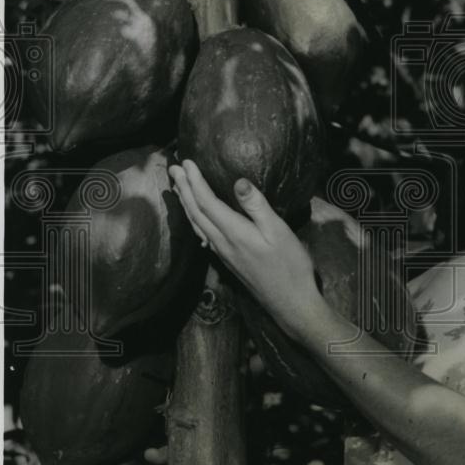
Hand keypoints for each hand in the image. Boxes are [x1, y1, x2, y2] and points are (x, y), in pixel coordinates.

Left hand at [169, 159, 324, 338]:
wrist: (290, 302)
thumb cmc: (290, 265)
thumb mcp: (278, 231)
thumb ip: (257, 206)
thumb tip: (238, 181)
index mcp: (233, 232)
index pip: (206, 202)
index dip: (194, 181)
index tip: (186, 162)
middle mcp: (222, 243)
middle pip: (196, 212)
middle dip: (184, 189)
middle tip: (173, 169)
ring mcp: (223, 254)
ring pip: (196, 225)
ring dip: (186, 204)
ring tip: (178, 188)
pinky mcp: (228, 261)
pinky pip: (203, 235)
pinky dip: (194, 220)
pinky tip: (195, 218)